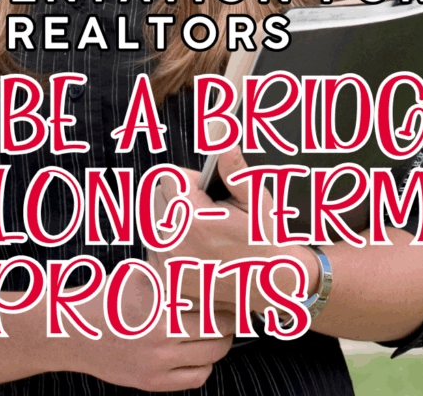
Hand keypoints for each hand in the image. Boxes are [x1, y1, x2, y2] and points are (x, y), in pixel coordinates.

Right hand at [63, 269, 235, 390]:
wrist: (75, 332)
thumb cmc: (108, 298)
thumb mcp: (138, 275)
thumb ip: (171, 272)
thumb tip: (206, 263)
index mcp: (158, 302)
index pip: (210, 301)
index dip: (226, 297)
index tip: (232, 292)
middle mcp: (160, 334)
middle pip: (216, 329)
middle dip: (228, 319)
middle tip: (232, 311)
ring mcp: (157, 362)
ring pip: (211, 355)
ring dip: (222, 342)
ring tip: (220, 331)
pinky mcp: (152, 382)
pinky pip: (196, 379)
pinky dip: (206, 366)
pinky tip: (202, 353)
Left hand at [150, 149, 317, 312]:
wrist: (270, 285)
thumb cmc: (264, 237)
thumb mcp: (255, 199)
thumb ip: (233, 169)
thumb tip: (223, 138)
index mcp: (193, 219)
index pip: (169, 178)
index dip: (190, 181)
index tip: (209, 193)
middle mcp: (173, 244)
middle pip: (157, 198)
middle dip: (179, 198)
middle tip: (208, 212)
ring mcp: (166, 265)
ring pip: (152, 221)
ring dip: (171, 220)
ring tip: (201, 230)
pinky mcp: (164, 281)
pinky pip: (154, 247)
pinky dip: (169, 244)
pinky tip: (195, 250)